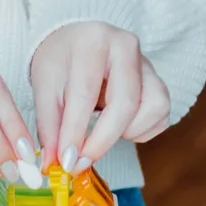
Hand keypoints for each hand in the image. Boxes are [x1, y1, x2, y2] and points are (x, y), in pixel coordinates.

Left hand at [29, 21, 170, 174]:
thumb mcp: (44, 87)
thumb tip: (53, 164)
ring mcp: (148, 63)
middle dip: (102, 141)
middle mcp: (126, 46)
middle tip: (80, 163)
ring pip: (152, 109)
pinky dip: (140, 129)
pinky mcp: (160, 81)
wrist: (77, 41)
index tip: (66, 161)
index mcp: (93, 41)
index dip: (76, 132)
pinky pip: (161, 115)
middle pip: (126, 103)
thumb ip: (50, 125)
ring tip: (101, 128)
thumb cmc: (60, 62)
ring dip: (126, 131)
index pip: (86, 93)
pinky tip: (118, 124)